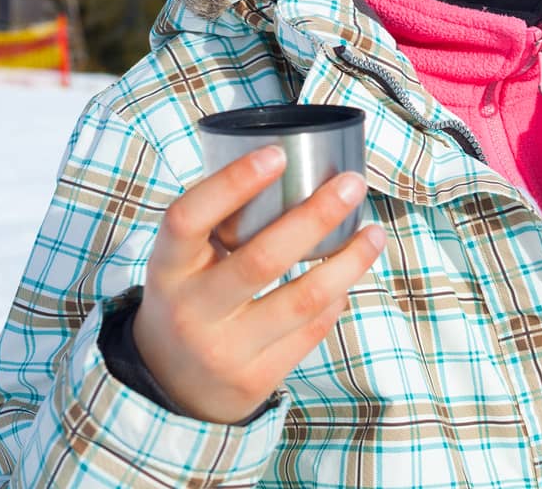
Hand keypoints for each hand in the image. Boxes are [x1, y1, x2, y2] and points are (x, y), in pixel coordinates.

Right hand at [131, 144, 385, 423]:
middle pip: (262, 259)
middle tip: (353, 183)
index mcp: (167, 269)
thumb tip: (291, 167)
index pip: (189, 218)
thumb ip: (220, 225)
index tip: (278, 154)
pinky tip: (347, 277)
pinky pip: (311, 330)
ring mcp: (224, 350)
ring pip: (303, 299)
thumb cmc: (189, 299)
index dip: (232, 183)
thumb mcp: (183, 263)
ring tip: (374, 232)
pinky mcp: (255, 380)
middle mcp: (191, 311)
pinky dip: (335, 297)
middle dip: (316, 216)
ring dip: (349, 261)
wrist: (170, 387)